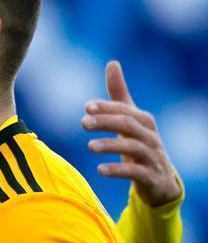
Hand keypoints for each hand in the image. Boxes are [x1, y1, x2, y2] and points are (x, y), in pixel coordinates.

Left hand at [82, 60, 181, 206]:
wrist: (160, 180)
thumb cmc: (140, 144)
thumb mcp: (130, 120)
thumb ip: (119, 95)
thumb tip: (112, 63)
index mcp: (144, 121)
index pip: (125, 111)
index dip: (107, 107)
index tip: (86, 107)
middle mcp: (150, 137)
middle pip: (128, 125)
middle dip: (106, 122)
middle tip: (82, 123)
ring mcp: (152, 157)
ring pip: (133, 148)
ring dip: (110, 146)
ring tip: (89, 146)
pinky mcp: (150, 176)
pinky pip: (136, 172)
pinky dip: (118, 171)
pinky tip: (100, 170)